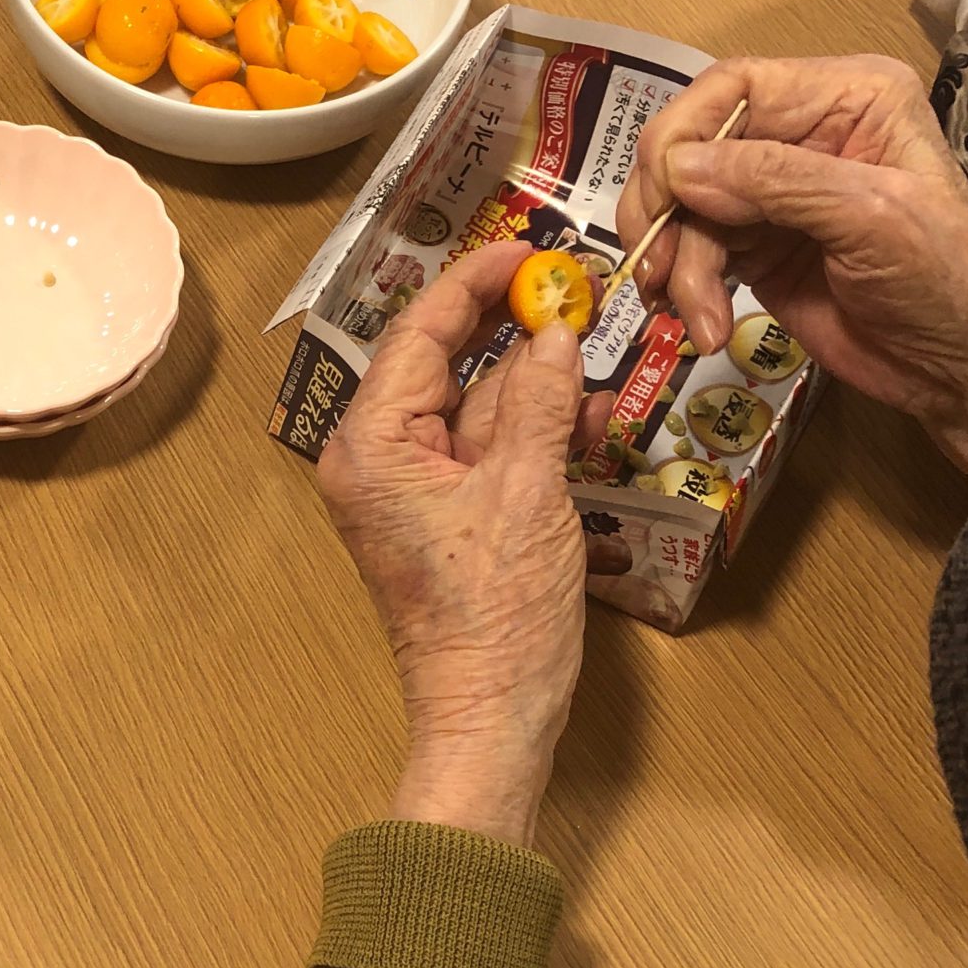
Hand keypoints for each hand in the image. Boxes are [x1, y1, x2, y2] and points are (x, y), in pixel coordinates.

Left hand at [318, 239, 592, 845]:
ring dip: (540, 394)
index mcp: (372, 444)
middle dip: (519, 339)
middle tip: (579, 304)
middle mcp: (378, 459)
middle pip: (449, 364)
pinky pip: (491, 452)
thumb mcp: (528, 491)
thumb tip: (555, 333)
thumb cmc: (495, 616)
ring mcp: (413, 490)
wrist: (491, 716)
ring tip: (596, 398)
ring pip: (480, 407)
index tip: (533, 251)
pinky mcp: (448, 517)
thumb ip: (541, 401)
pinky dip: (537, 436)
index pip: (420, 332)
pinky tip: (586, 434)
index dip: (478, 284)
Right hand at [623, 54, 967, 489]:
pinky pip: (697, 252)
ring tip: (688, 314)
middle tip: (654, 263)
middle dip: (667, 207)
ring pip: (687, 207)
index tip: (661, 192)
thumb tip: (677, 167)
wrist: (966, 369)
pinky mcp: (759, 249)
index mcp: (847, 99)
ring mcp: (776, 195)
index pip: (736, 86)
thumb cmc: (946, 279)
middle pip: (696, 146)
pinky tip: (696, 324)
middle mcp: (804, 135)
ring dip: (677, 263)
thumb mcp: (870, 216)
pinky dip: (685, 288)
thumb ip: (776, 181)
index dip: (684, 133)